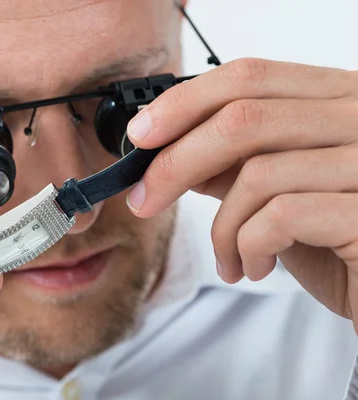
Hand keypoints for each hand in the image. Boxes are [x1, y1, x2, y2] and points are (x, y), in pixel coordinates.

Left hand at [126, 58, 357, 329]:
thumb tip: (171, 150)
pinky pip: (281, 214)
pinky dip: (249, 246)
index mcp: (338, 99)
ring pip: (256, 172)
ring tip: (229, 258)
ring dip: (221, 227)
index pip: (249, 77)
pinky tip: (257, 266)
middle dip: (176, 163)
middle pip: (242, 119)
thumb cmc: (341, 244)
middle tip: (144, 199)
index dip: (184, 103)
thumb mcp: (282, 195)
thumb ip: (237, 166)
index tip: (141, 135)